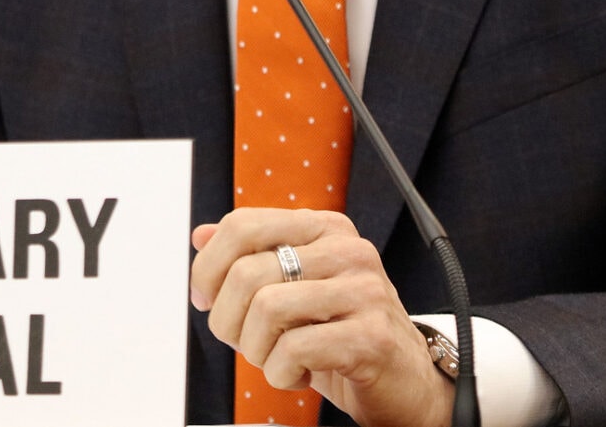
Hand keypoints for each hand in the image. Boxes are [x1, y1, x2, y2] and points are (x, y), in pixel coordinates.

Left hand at [190, 206, 453, 426]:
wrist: (404, 381)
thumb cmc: (343, 334)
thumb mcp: (293, 290)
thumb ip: (250, 258)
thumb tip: (201, 235)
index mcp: (324, 228)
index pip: (243, 224)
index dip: (208, 267)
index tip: (205, 300)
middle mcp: (347, 250)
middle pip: (246, 272)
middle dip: (229, 321)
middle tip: (246, 343)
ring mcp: (364, 291)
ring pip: (266, 309)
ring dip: (255, 350)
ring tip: (274, 359)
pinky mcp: (371, 336)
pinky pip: (294, 349)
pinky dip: (280, 373)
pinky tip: (298, 375)